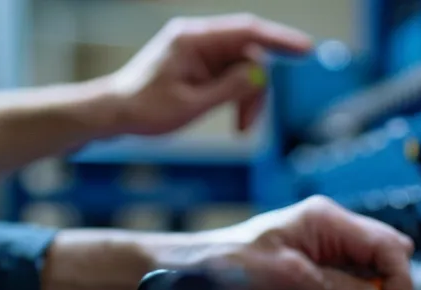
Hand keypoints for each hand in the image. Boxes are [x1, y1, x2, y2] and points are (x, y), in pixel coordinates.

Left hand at [102, 14, 312, 134]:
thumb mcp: (191, 104)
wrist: (115, 114)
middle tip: (250, 123)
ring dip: (248, 98)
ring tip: (241, 128)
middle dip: (257, 89)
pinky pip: (232, 76)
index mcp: (193, 39)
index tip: (305, 49)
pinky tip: (236, 120)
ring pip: (244, 68)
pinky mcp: (201, 65)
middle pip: (249, 54)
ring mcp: (200, 51)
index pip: (247, 31)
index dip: (279, 39)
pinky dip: (238, 97)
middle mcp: (199, 39)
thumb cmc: (144, 109)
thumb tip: (260, 75)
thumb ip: (228, 88)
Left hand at [158, 196, 416, 289]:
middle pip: (386, 262)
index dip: (397, 275)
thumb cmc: (229, 263)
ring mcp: (328, 262)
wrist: (201, 278)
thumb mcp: (285, 276)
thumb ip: (333, 287)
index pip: (386, 244)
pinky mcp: (320, 284)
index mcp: (327, 221)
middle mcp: (332, 238)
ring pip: (372, 287)